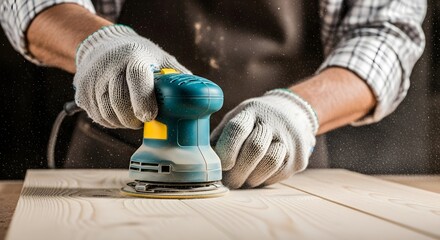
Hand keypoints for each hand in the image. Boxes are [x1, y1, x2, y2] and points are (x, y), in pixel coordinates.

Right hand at [74, 24, 189, 128]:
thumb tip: (196, 100)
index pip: (136, 78)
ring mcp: (92, 78)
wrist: (103, 46)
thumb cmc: (139, 56)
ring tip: (132, 115)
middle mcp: (110, 65)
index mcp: (134, 55)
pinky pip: (97, 116)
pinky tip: (118, 112)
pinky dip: (110, 121)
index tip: (150, 116)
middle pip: (119, 102)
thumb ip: (178, 79)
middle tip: (144, 118)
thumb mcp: (161, 60)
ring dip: (123, 122)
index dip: (143, 101)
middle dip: (134, 118)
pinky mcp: (81, 91)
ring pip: (107, 113)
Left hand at [211, 89, 318, 188]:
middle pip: (255, 148)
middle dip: (238, 171)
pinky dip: (265, 179)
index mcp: (250, 111)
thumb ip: (219, 139)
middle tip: (229, 182)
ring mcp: (289, 138)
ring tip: (244, 180)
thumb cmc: (252, 122)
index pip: (238, 128)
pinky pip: (279, 174)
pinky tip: (258, 175)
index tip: (222, 165)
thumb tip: (200, 163)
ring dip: (252, 178)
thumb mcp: (235, 120)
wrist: (291, 113)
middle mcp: (272, 121)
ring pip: (270, 163)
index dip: (227, 149)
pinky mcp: (299, 156)